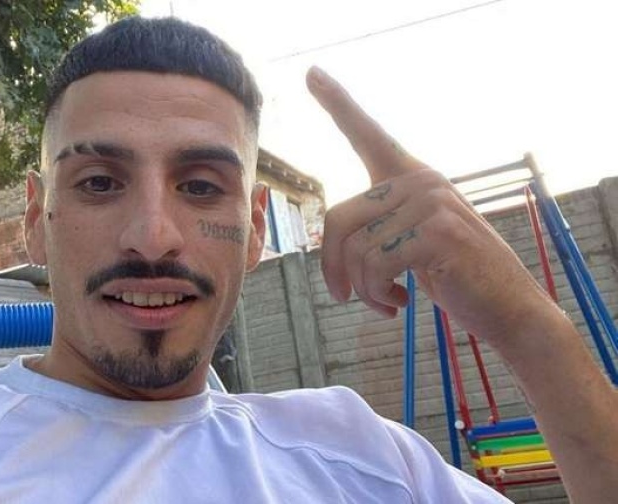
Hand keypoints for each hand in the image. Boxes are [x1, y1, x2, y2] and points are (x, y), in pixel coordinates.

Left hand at [307, 66, 554, 348]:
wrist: (506, 307)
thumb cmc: (452, 274)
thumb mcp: (410, 240)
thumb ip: (379, 224)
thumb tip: (332, 239)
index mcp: (411, 176)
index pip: (367, 134)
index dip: (337, 103)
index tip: (312, 73)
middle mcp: (421, 179)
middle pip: (338, 219)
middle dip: (333, 266)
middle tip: (342, 295)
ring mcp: (431, 202)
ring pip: (354, 250)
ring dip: (361, 288)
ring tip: (383, 300)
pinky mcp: (436, 232)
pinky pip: (374, 266)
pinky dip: (376, 294)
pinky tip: (397, 303)